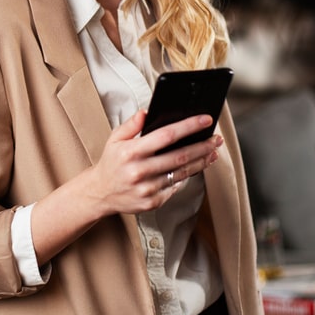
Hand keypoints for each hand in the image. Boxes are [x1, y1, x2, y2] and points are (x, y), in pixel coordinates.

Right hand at [85, 109, 222, 216]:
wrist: (99, 193)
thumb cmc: (111, 163)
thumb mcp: (115, 139)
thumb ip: (131, 124)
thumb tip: (147, 112)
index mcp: (131, 152)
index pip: (166, 135)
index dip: (188, 126)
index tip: (204, 120)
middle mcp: (139, 171)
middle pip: (180, 156)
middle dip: (202, 146)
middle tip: (215, 139)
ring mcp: (147, 189)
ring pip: (181, 173)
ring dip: (200, 162)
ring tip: (212, 152)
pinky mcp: (152, 202)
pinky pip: (175, 187)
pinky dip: (186, 177)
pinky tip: (195, 168)